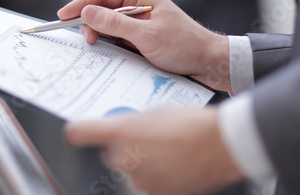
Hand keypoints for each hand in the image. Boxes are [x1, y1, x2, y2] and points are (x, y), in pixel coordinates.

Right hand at [58, 0, 230, 91]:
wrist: (208, 63)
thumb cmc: (183, 45)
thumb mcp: (146, 35)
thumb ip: (115, 23)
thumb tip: (87, 12)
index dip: (82, 3)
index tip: (64, 14)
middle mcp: (138, 6)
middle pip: (103, 8)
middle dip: (90, 21)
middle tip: (86, 39)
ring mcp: (138, 22)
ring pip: (108, 23)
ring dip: (98, 33)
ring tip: (94, 45)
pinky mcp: (139, 37)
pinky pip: (116, 36)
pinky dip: (107, 42)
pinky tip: (104, 50)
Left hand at [64, 108, 243, 194]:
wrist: (222, 144)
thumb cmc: (190, 123)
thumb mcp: (153, 112)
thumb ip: (129, 122)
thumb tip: (120, 128)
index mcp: (120, 132)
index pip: (78, 133)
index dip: (78, 132)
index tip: (78, 132)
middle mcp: (123, 158)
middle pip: (109, 154)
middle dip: (122, 148)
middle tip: (146, 139)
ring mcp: (138, 179)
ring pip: (129, 169)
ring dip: (140, 162)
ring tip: (166, 151)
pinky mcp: (154, 193)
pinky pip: (147, 181)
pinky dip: (155, 175)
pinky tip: (172, 163)